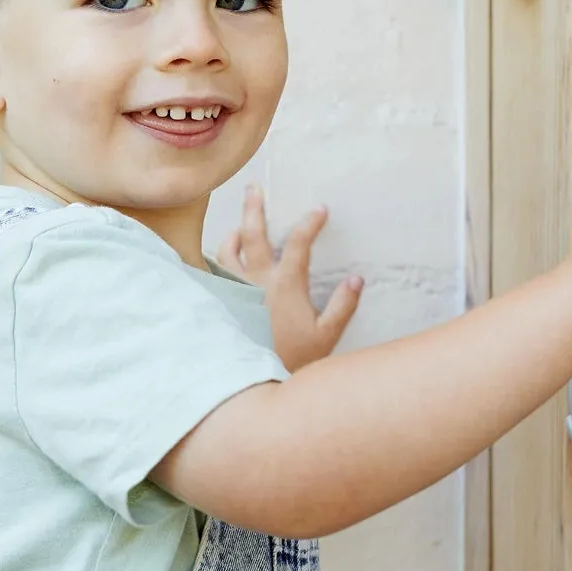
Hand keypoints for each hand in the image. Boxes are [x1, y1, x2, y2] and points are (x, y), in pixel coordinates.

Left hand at [217, 184, 363, 371]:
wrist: (249, 382)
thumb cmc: (290, 360)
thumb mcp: (326, 337)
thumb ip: (343, 306)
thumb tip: (356, 279)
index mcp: (285, 284)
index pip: (299, 242)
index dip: (310, 222)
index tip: (320, 209)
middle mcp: (255, 281)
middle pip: (252, 233)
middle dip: (254, 208)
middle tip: (253, 188)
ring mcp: (234, 291)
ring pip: (226, 251)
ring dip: (232, 234)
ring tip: (237, 227)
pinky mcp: (221, 303)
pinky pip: (214, 275)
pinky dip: (216, 263)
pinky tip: (220, 265)